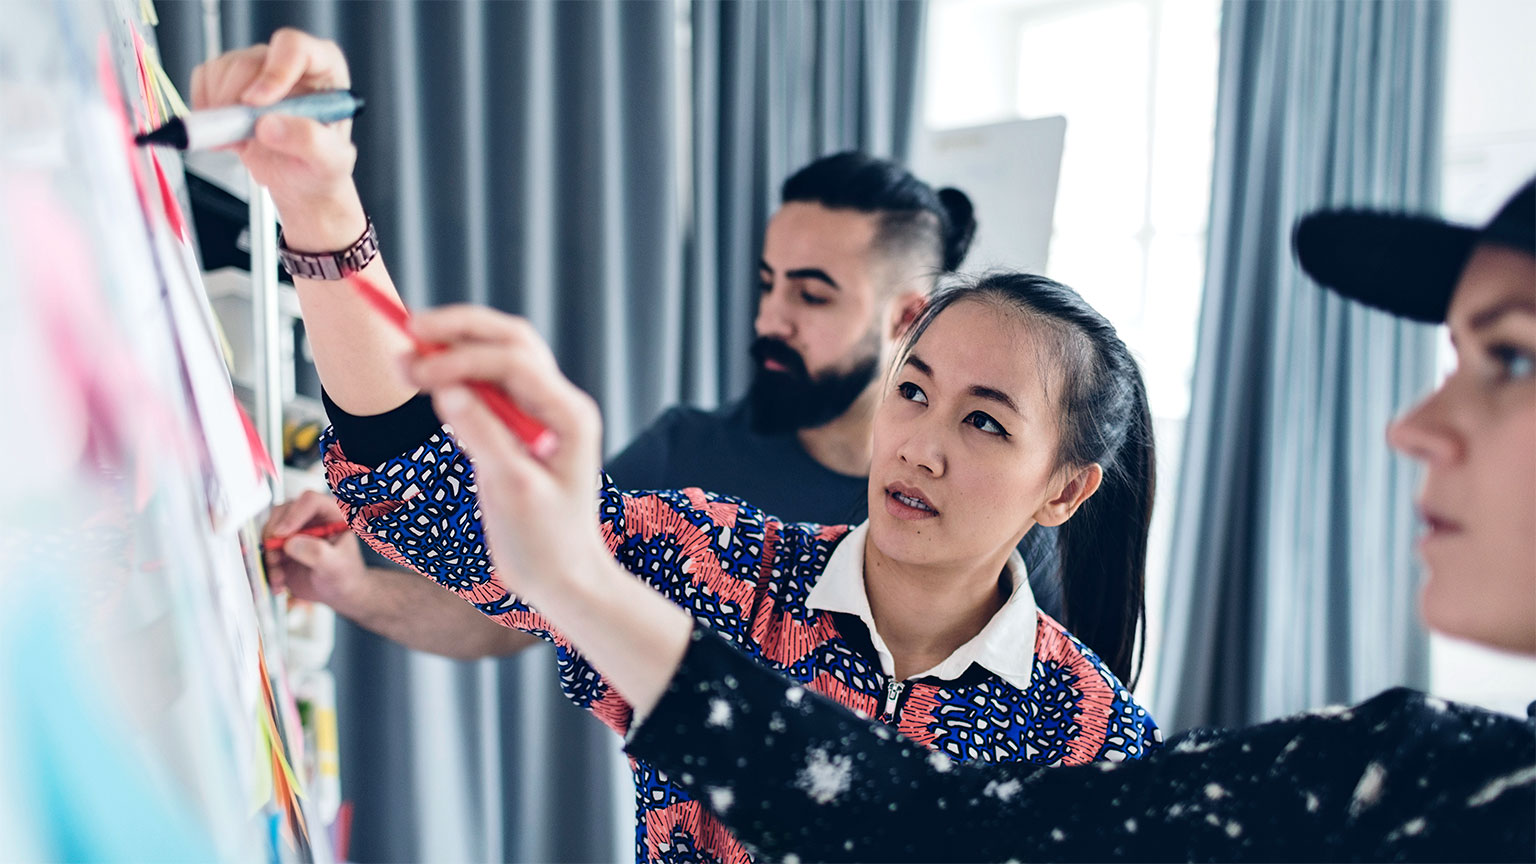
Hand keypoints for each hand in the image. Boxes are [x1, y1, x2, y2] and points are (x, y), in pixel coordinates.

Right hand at [190, 28, 359, 233]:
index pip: (294, 48)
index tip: (256, 104)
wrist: (298, 180)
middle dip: (238, 101)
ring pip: (222, 69)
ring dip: (221, 109)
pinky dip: (205, 107)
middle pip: (249, 61)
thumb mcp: (330, 162)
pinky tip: (227, 132)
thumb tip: (269, 125)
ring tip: (243, 139)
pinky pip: (204, 77)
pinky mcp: (229, 77)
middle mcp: (289, 61)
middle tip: (245, 136)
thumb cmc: (320, 166)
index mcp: (324, 67)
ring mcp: (256, 66)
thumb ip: (310, 142)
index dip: (272, 72)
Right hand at [262, 489, 367, 607]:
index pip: (310, 501)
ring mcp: (295, 531)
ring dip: (269, 553)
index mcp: (332, 514)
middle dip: (274, 535)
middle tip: (275, 557)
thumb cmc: (345, 576)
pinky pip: (266, 549)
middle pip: (283, 511)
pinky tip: (278, 581)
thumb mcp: (336, 566)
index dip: (294, 514)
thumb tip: (291, 544)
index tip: (282, 534)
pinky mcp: (282, 545)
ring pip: (270, 529)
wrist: (337, 593)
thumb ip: (317, 553)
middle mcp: (311, 518)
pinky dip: (267, 565)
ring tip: (279, 576)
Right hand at [402, 306, 610, 600]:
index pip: (513, 362)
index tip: (415, 369)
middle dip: (460, 331)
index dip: (461, 357)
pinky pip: (492, 387)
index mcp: (569, 415)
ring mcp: (543, 414)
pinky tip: (428, 379)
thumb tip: (443, 387)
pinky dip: (459, 377)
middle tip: (408, 329)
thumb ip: (480, 433)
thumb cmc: (546, 543)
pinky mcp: (523, 430)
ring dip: (456, 349)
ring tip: (408, 355)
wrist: (564, 580)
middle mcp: (560, 405)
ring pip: (500, 357)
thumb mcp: (510, 489)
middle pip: (511, 341)